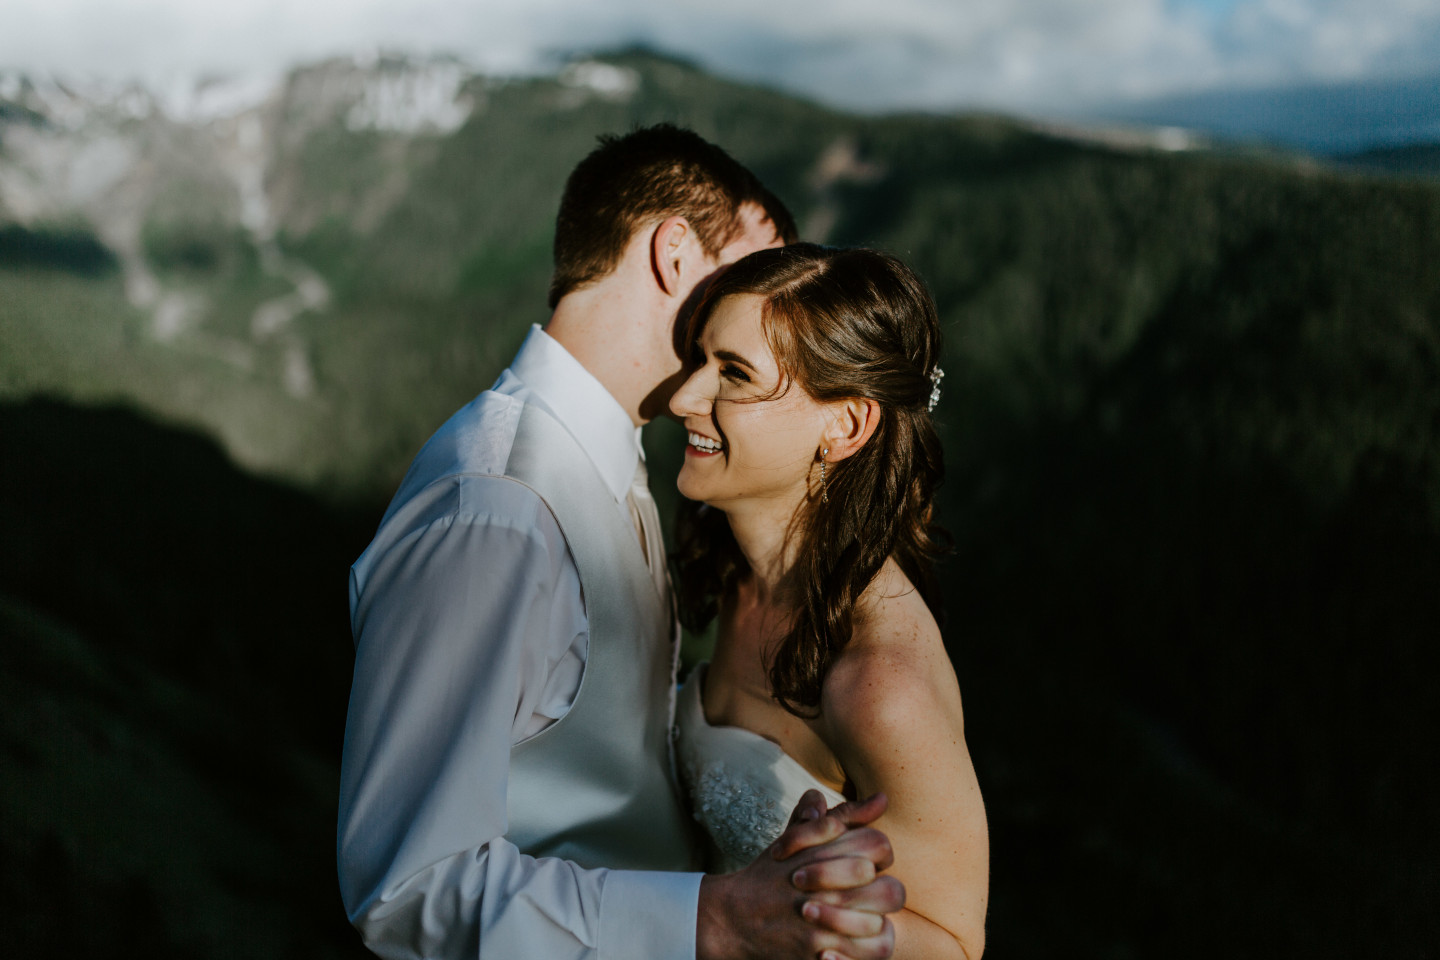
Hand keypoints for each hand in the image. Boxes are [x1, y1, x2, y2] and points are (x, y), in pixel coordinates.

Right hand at [696, 791, 904, 959]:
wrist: (733, 916)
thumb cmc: (771, 873)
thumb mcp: (799, 835)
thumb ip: (842, 814)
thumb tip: (882, 799)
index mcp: (824, 849)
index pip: (879, 845)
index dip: (880, 857)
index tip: (866, 865)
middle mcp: (826, 884)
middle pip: (888, 889)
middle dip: (879, 894)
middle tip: (863, 897)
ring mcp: (821, 919)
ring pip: (878, 924)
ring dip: (871, 922)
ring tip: (856, 920)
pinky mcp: (815, 949)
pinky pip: (863, 954)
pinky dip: (861, 949)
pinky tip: (849, 940)